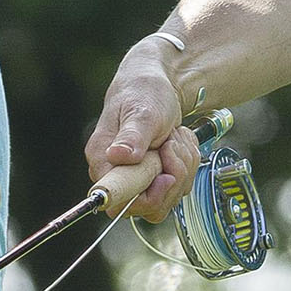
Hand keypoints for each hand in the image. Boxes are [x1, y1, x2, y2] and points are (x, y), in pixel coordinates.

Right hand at [85, 41, 200, 221]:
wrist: (157, 85)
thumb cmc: (144, 92)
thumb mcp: (143, 112)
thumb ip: (133, 136)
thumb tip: (117, 156)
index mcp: (103, 159)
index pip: (119, 201)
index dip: (147, 195)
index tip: (164, 174)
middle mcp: (116, 173)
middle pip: (149, 205)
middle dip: (172, 176)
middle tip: (171, 146)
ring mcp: (137, 178)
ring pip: (168, 196)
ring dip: (182, 166)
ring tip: (174, 138)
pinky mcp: (155, 177)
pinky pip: (178, 186)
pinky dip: (187, 163)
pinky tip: (178, 142)